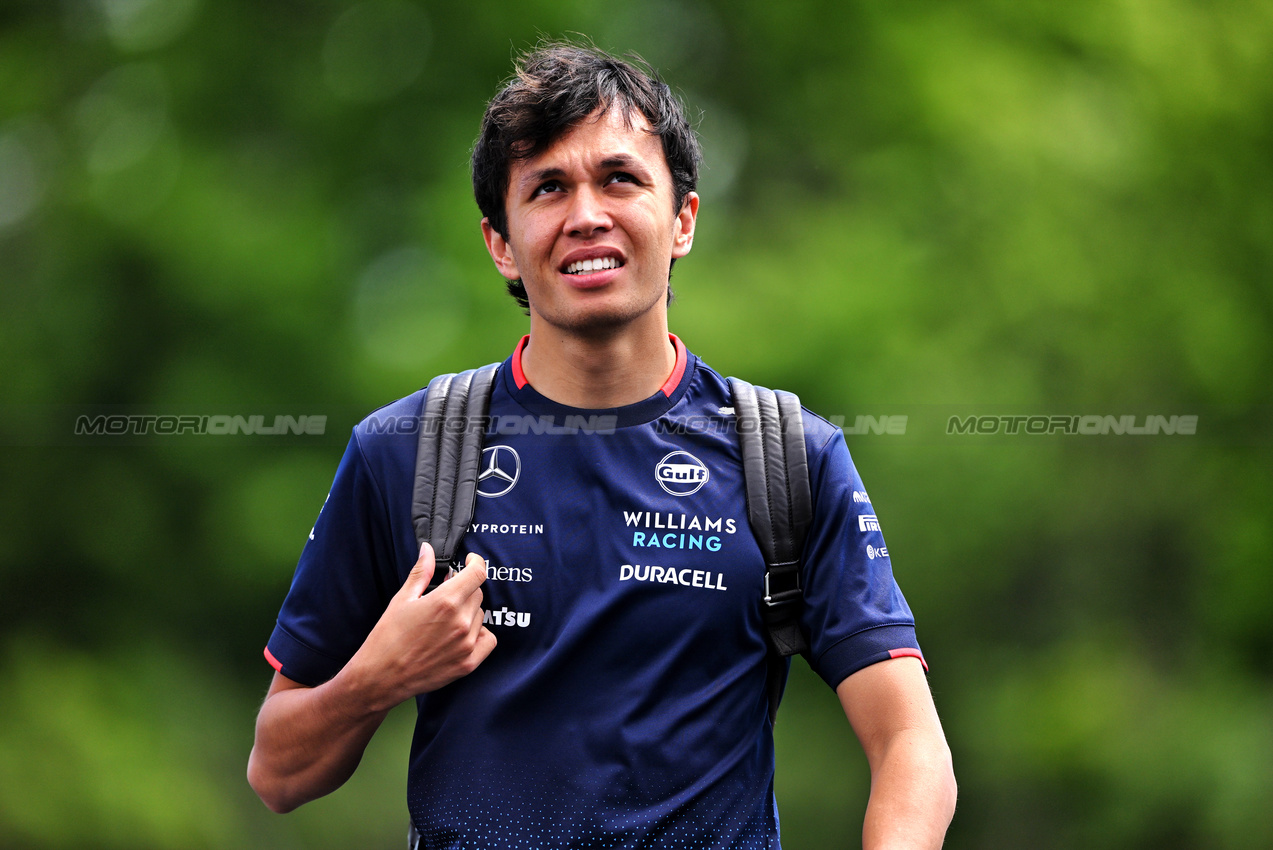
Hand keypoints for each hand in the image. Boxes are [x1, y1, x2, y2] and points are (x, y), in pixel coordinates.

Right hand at [347, 542, 496, 709]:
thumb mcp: (402, 599)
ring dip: (468, 612)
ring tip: (444, 621)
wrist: (381, 676)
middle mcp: (460, 621)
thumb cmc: (388, 637)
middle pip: (477, 594)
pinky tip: (461, 635)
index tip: (471, 561)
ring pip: (480, 616)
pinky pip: (488, 639)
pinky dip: (480, 634)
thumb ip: (421, 572)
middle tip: (445, 596)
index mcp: (445, 601)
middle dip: (465, 590)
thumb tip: (428, 550)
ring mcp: (466, 644)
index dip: (476, 562)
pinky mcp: (468, 663)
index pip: (478, 572)